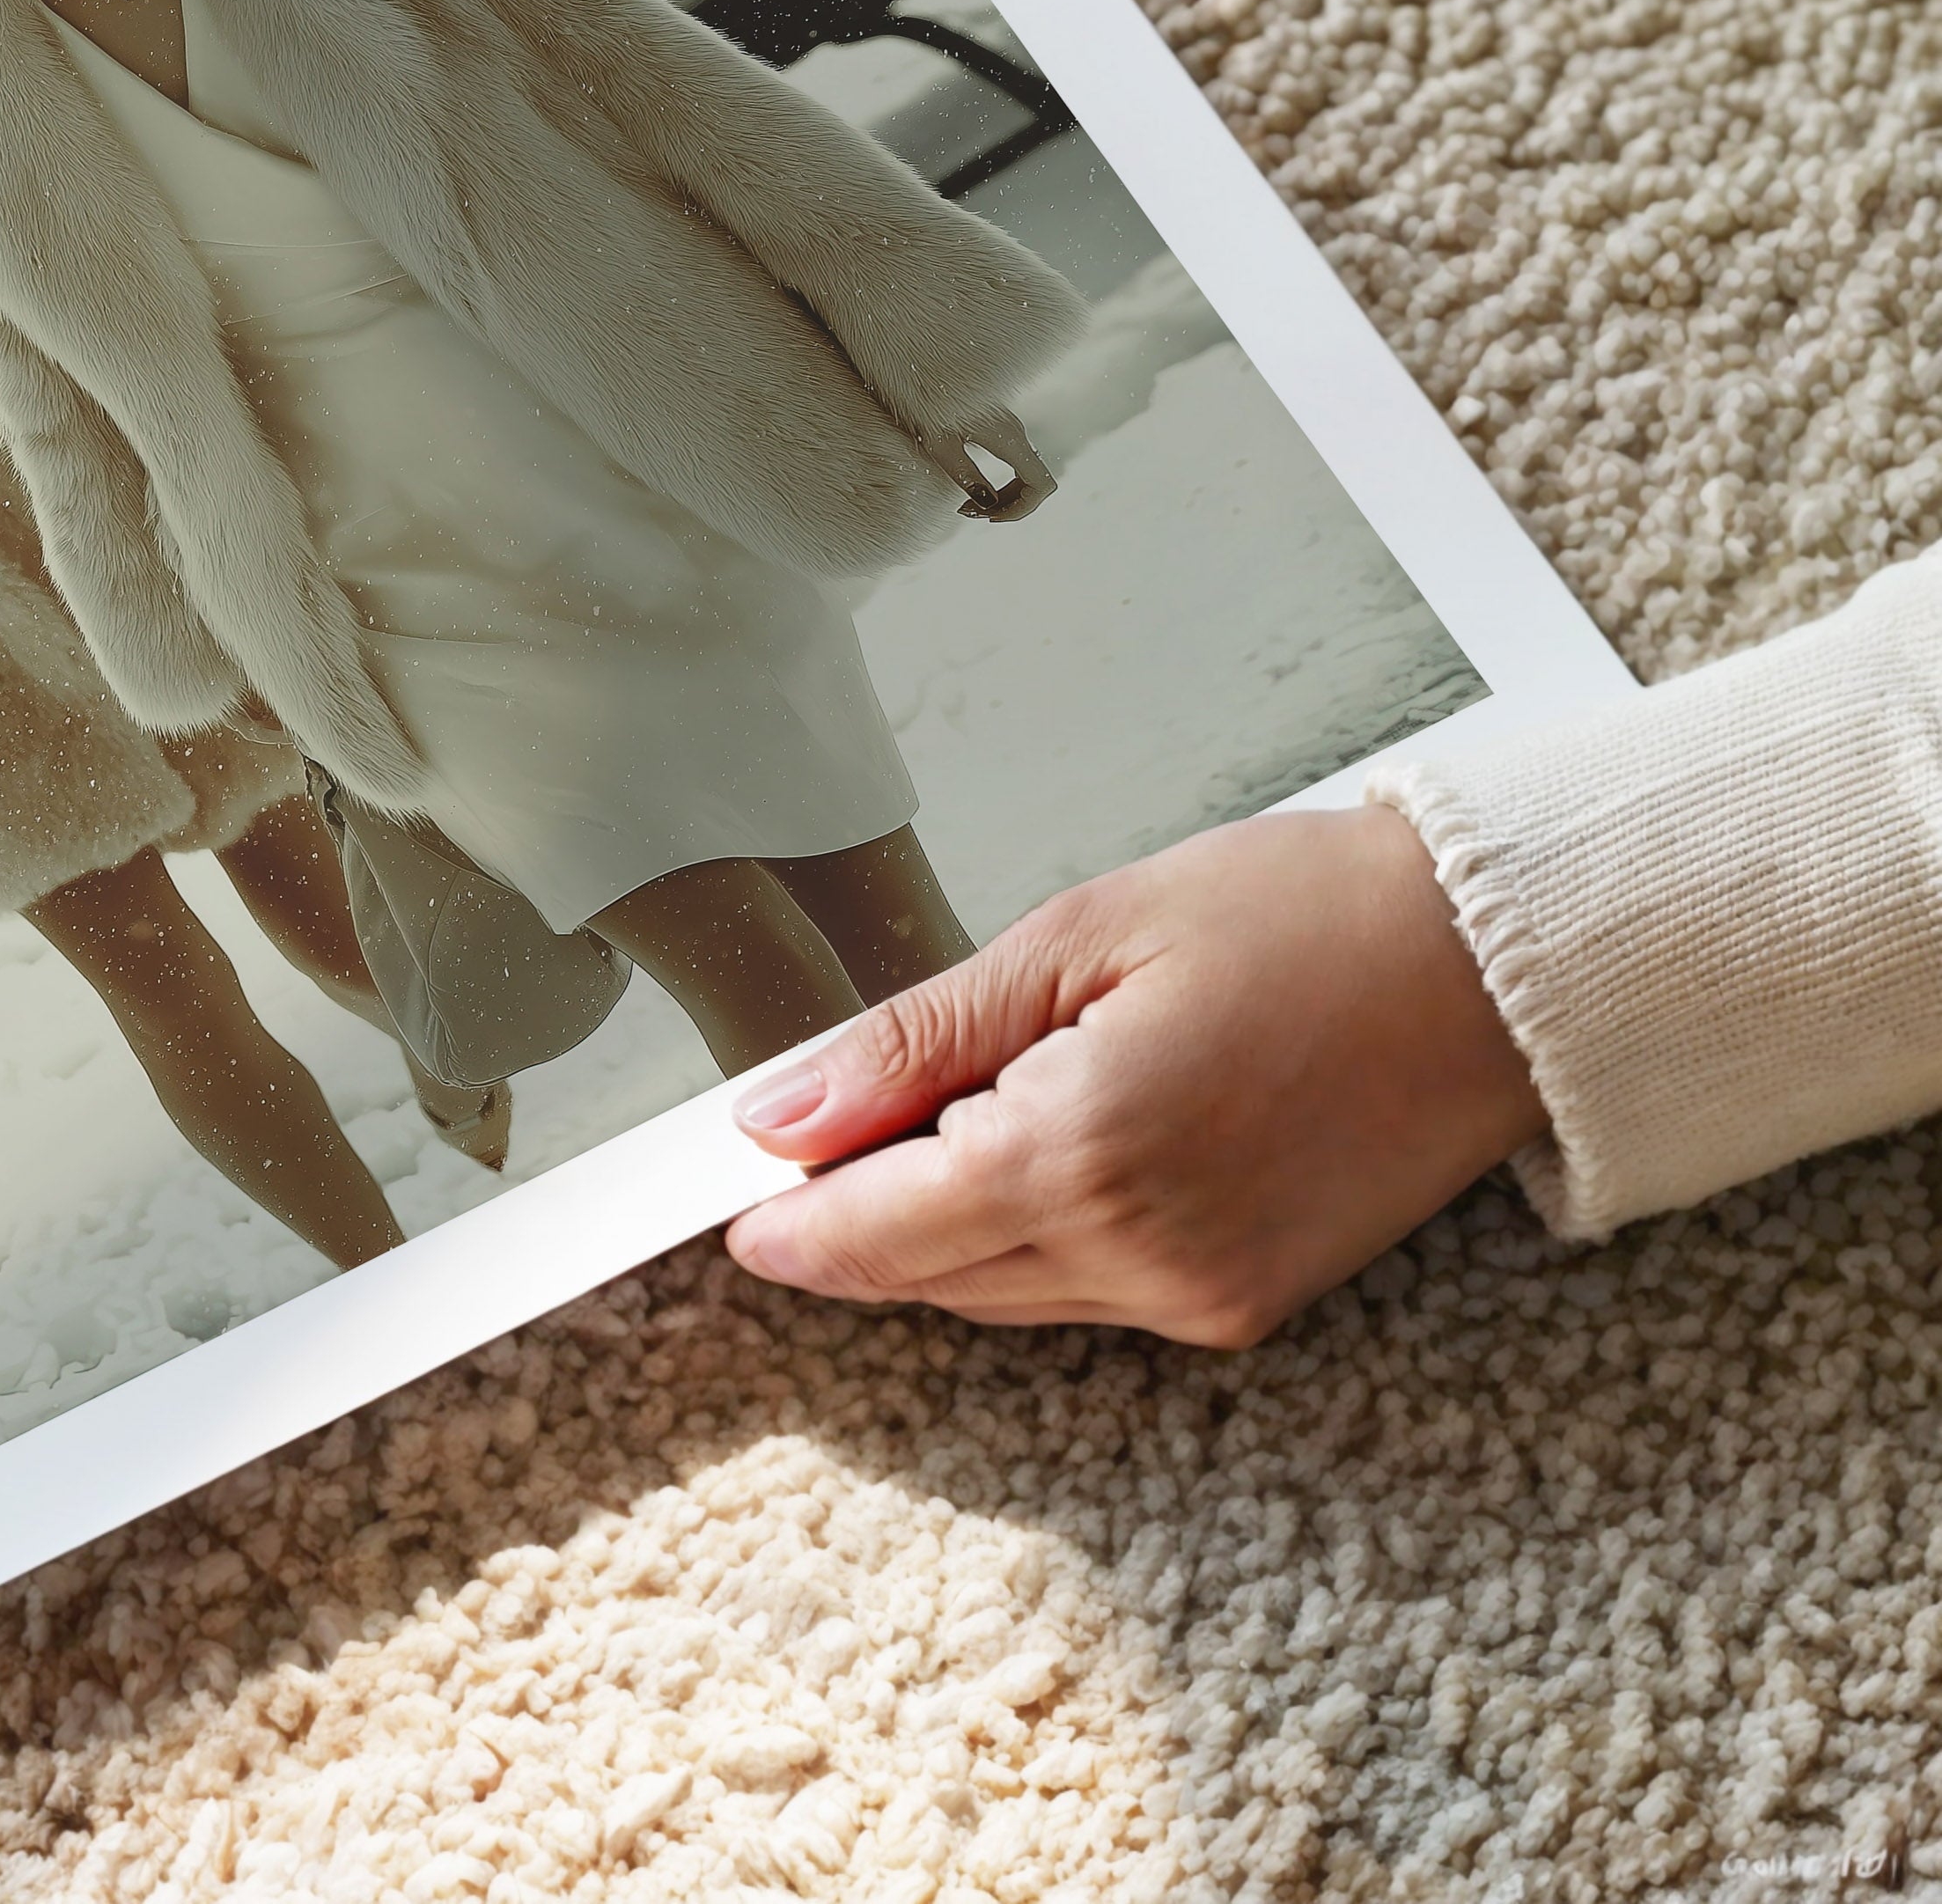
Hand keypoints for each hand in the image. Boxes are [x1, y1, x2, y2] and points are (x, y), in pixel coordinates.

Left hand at [722, 807, 1546, 1346]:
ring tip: (917, 1126)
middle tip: (808, 1140)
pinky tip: (1023, 1151)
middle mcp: (1142, 1258)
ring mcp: (1202, 1299)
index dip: (794, 1223)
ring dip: (939, 1229)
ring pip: (1003, 1294)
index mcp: (1084, 1156)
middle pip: (932, 1274)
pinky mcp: (1246, 1307)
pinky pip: (1085, 1295)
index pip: (880, 1231)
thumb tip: (781, 1112)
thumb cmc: (1296, 916)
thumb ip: (914, 1041)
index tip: (731, 1209)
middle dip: (857, 1219)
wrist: (1491, 970)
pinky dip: (1027, 1239)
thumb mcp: (1075, 939)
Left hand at [928, 401, 1054, 522]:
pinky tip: (972, 491)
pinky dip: (1000, 485)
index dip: (1024, 509)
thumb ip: (966, 475)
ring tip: (966, 506)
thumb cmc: (927, 404)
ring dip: (1002, 498)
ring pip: (1025, 477)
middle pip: (1035, 484)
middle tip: (968, 513)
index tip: (990, 517)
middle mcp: (1017, 435)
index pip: (1042, 484)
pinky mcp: (1002, 431)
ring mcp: (1012, 432)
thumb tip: (988, 504)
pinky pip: (1015, 466)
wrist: (923, 373)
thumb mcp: (940, 445)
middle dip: (1008, 507)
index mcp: (1009, 439)